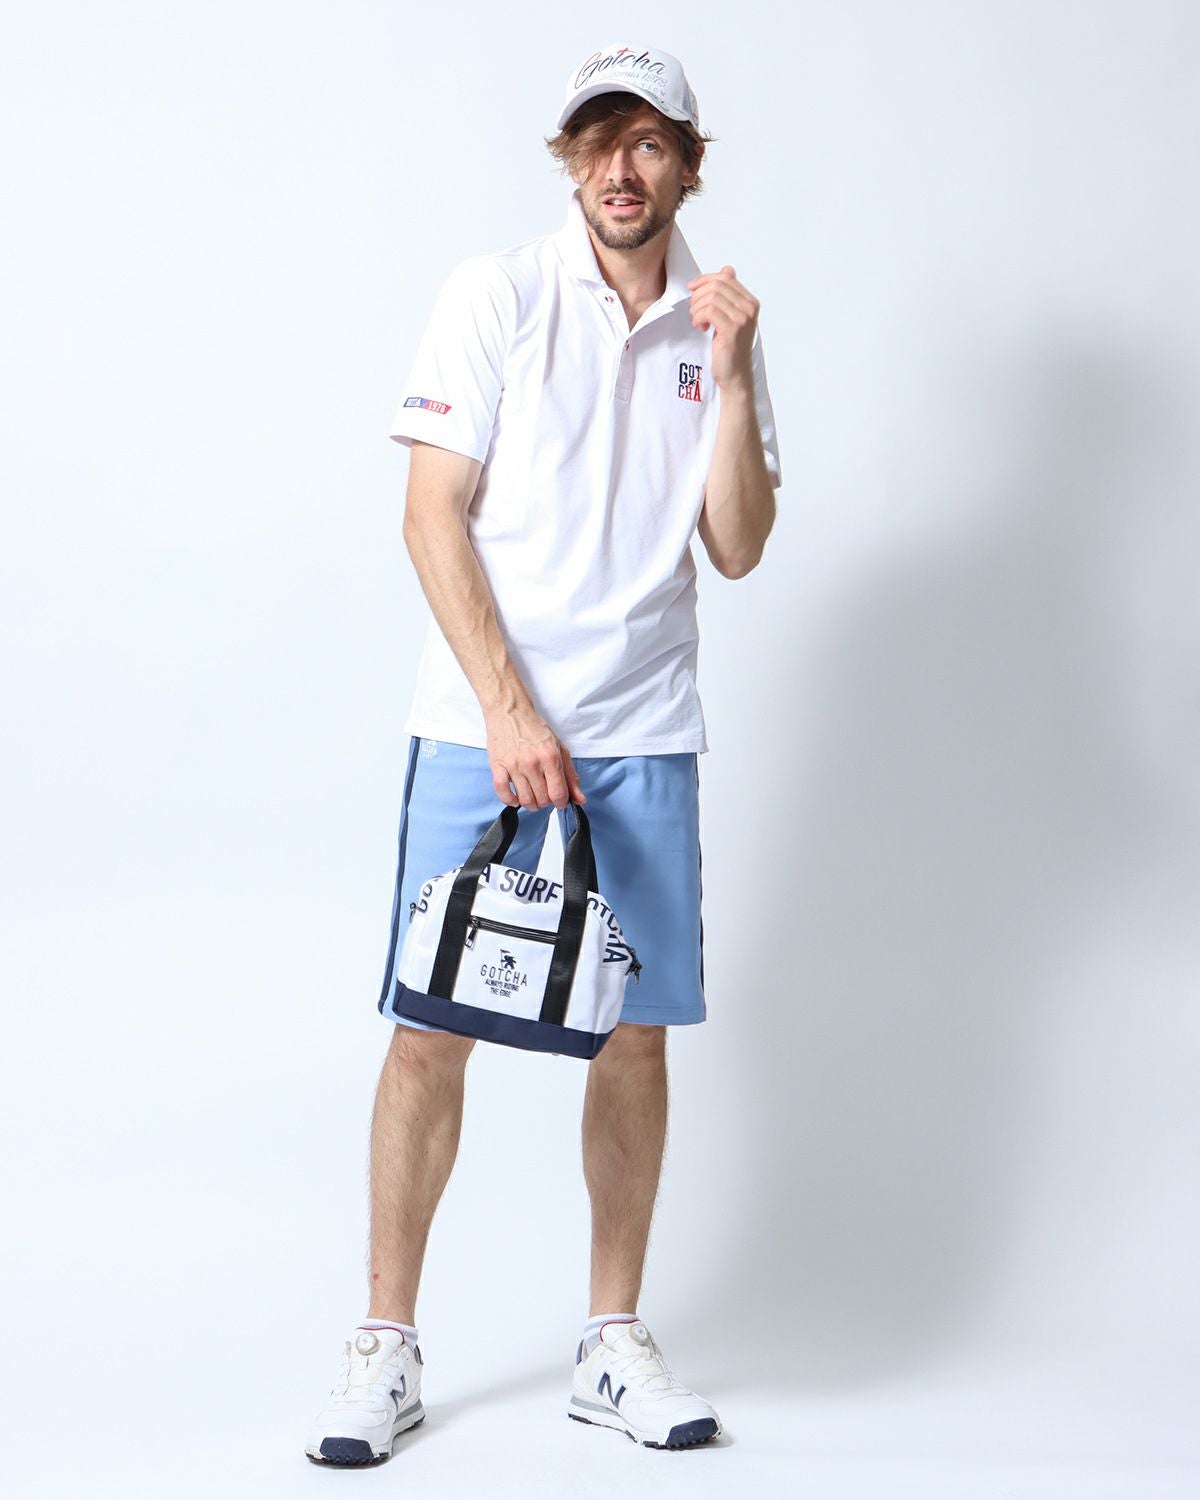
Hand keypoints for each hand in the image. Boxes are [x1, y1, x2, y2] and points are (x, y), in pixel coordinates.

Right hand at [484, 706, 586, 810]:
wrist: (510, 712)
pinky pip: (502, 792)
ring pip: (524, 799)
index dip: (561, 802)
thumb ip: (570, 776)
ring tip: (531, 796)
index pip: (558, 793)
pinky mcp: (498, 766)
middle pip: (542, 799)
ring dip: (530, 804)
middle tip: (544, 794)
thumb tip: (580, 799)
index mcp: (551, 758)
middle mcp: (533, 763)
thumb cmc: (535, 730)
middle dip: (545, 802)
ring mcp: (514, 765)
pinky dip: (510, 800)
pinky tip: (515, 798)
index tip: (559, 801)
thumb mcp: (559, 749)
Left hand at [685, 265, 759, 390]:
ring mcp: (742, 319)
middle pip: (717, 285)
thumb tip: (727, 269)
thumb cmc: (730, 347)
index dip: (705, 280)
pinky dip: (699, 317)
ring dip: (697, 308)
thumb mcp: (730, 316)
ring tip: (698, 320)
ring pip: (711, 298)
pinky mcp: (732, 330)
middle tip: (694, 310)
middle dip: (699, 295)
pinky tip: (700, 327)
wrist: (734, 374)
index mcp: (750, 302)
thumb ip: (728, 294)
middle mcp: (749, 308)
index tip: (692, 288)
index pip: (725, 278)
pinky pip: (709, 311)